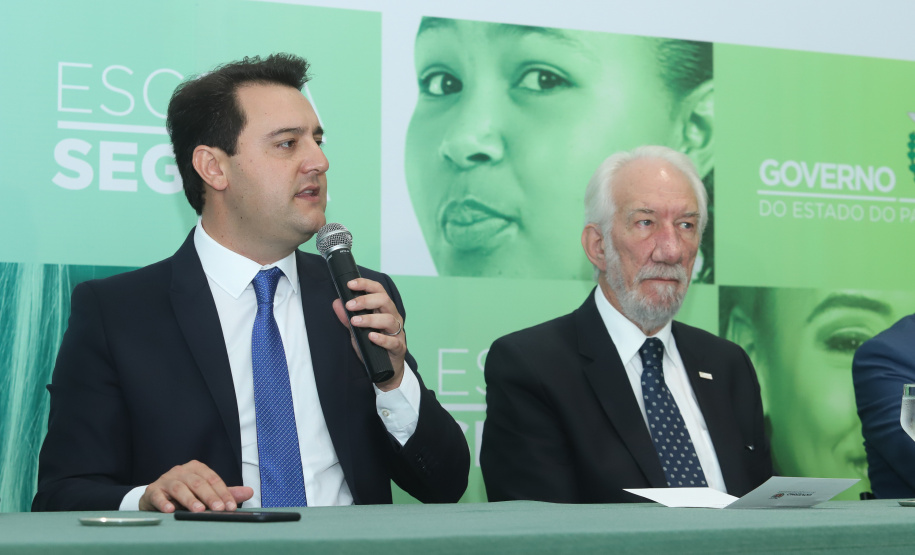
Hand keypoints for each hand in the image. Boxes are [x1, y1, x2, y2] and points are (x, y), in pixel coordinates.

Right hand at [138, 460, 252, 512]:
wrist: (156, 496)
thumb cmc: (185, 493)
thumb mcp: (206, 491)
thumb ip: (226, 492)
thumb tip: (249, 492)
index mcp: (197, 468)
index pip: (213, 479)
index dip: (223, 493)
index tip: (231, 506)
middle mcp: (182, 471)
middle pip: (198, 482)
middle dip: (210, 496)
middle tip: (218, 509)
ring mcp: (166, 479)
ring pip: (179, 487)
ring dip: (190, 499)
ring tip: (199, 510)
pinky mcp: (153, 490)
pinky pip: (158, 495)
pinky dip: (164, 502)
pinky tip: (171, 510)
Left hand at [332, 277, 405, 390]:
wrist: (387, 370)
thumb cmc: (373, 347)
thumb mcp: (357, 331)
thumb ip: (347, 318)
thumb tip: (336, 303)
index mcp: (384, 310)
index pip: (377, 290)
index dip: (365, 284)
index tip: (350, 284)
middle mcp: (393, 317)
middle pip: (384, 300)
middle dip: (365, 300)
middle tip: (350, 305)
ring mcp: (397, 332)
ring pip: (388, 319)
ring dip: (370, 319)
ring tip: (355, 322)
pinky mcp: (398, 347)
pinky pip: (392, 341)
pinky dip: (381, 338)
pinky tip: (371, 336)